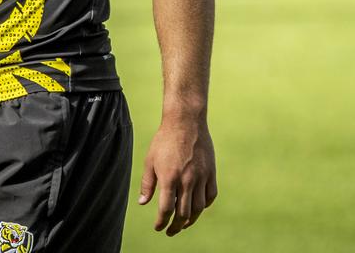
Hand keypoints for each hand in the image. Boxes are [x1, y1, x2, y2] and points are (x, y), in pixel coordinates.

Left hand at [138, 115, 216, 235]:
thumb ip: (147, 183)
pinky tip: (197, 207)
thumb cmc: (164, 141)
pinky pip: (210, 196)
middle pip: (184, 213)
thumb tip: (142, 203)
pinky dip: (204, 205)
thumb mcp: (150, 160)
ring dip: (191, 220)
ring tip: (183, 224)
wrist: (185, 122)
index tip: (158, 228)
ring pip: (199, 208)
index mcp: (169, 178)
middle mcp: (187, 180)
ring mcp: (201, 177)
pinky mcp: (211, 173)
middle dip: (176, 226)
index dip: (162, 222)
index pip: (166, 209)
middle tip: (171, 231)